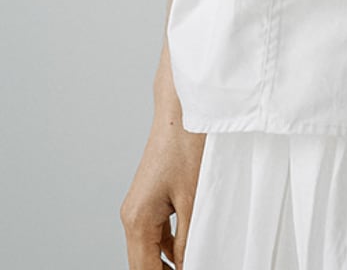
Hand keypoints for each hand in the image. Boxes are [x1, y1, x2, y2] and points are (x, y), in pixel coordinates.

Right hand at [119, 111, 205, 269]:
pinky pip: (159, 232)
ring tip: (199, 261)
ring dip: (170, 262)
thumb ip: (190, 239)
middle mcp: (132, 216)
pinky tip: (193, 248)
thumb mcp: (195, 198)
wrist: (183, 107)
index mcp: (138, 220)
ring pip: (152, 249)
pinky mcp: (153, 197)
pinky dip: (173, 244)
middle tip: (201, 266)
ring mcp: (141, 206)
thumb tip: (190, 265)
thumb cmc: (189, 145)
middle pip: (144, 264)